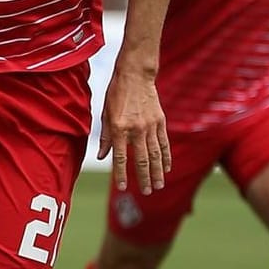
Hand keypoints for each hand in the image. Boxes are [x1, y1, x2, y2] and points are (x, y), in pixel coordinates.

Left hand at [98, 66, 171, 193]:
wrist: (135, 75)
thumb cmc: (116, 94)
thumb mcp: (105, 114)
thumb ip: (105, 137)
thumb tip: (102, 157)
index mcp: (119, 127)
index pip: (120, 157)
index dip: (121, 174)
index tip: (123, 187)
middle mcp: (136, 129)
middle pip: (142, 159)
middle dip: (144, 178)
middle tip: (148, 192)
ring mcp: (151, 126)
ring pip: (155, 154)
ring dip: (157, 172)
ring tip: (158, 185)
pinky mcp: (160, 122)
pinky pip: (164, 143)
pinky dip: (166, 157)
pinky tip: (166, 168)